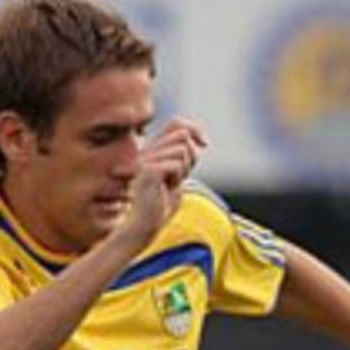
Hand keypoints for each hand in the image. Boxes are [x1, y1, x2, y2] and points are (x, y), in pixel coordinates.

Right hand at [119, 117, 207, 245]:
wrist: (145, 226)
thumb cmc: (160, 206)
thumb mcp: (177, 176)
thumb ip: (183, 157)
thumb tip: (195, 138)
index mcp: (152, 150)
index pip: (177, 124)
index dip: (195, 129)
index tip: (205, 144)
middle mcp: (147, 150)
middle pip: (182, 135)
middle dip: (191, 157)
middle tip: (180, 177)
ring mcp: (145, 159)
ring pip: (181, 149)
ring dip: (184, 169)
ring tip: (172, 183)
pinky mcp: (147, 170)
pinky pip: (175, 163)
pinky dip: (178, 177)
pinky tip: (167, 187)